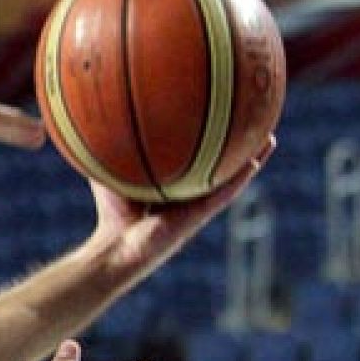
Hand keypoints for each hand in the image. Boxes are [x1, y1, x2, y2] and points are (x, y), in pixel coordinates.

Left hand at [88, 136, 274, 279]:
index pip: (196, 156)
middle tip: (253, 120)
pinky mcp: (201, 215)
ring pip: (232, 178)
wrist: (117, 247)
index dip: (209, 137)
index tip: (221, 113)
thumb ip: (103, 150)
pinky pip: (226, 193)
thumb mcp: (108, 173)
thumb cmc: (111, 213)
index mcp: (174, 182)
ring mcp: (200, 204)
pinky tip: (255, 160)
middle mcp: (190, 192)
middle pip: (220, 163)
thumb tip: (91, 118)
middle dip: (236, 144)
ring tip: (269, 136)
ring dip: (251, 159)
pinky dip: (241, 177)